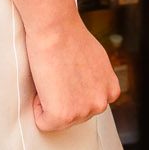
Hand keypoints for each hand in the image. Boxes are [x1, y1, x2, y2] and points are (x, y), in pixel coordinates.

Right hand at [24, 12, 119, 132]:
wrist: (56, 28)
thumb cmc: (70, 36)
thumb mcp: (95, 60)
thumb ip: (94, 79)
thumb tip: (84, 85)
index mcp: (111, 91)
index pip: (86, 105)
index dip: (71, 90)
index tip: (67, 75)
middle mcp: (101, 103)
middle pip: (73, 115)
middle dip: (61, 97)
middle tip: (58, 73)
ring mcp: (83, 111)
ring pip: (58, 120)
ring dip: (49, 101)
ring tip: (52, 76)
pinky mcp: (63, 115)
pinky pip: (43, 122)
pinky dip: (37, 106)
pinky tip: (44, 83)